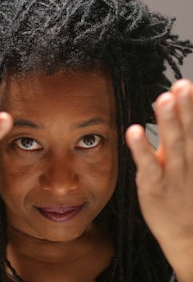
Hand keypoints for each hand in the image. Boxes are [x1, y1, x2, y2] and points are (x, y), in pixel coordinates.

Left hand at [126, 79, 192, 281]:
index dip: (192, 107)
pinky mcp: (154, 186)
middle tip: (182, 84)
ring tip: (163, 100)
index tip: (187, 85)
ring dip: (168, 122)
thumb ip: (184, 144)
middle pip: (187, 133)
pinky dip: (142, 149)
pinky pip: (148, 166)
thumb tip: (182, 121)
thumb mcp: (191, 167)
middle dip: (185, 108)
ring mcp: (171, 175)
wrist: (187, 236)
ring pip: (172, 146)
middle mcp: (186, 162)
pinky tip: (134, 131)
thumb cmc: (185, 196)